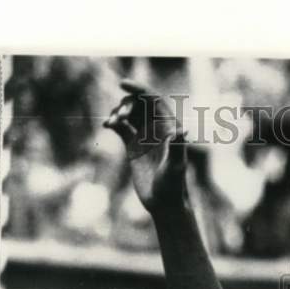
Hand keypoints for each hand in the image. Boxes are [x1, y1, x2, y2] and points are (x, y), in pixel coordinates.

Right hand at [104, 80, 187, 211]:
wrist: (164, 204)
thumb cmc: (174, 186)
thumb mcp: (176, 167)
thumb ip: (178, 148)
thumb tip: (182, 130)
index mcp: (169, 127)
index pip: (154, 100)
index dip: (139, 89)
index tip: (123, 84)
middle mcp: (157, 129)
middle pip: (139, 104)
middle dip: (127, 105)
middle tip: (120, 118)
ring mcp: (144, 137)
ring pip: (129, 114)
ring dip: (118, 113)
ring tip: (112, 123)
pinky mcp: (133, 147)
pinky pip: (121, 128)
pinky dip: (113, 123)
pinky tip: (107, 125)